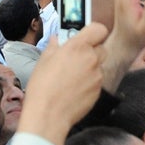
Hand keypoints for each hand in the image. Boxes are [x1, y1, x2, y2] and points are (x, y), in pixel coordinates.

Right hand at [22, 21, 107, 144]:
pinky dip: (90, 82)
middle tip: (77, 58)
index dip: (94, 32)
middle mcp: (91, 59)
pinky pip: (97, 81)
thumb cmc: (43, 87)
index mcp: (78, 47)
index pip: (99, 29)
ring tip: (73, 76)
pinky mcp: (99, 90)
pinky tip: (75, 88)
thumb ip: (54, 47)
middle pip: (101, 48)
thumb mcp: (44, 61)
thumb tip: (56, 40)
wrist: (48, 115)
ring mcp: (97, 76)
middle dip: (92, 51)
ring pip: (99, 65)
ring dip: (90, 67)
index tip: (87, 36)